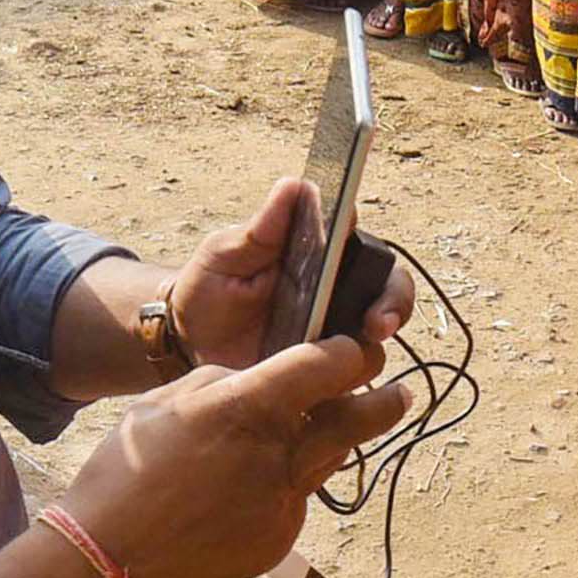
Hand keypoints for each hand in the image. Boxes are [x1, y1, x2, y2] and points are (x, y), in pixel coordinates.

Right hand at [56, 336, 415, 577]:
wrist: (108, 559)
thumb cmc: (126, 471)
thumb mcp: (166, 401)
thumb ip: (225, 385)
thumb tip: (260, 382)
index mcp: (248, 406)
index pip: (329, 365)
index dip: (350, 352)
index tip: (353, 349)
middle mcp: (278, 453)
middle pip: (359, 418)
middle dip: (387, 401)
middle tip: (400, 391)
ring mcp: (283, 502)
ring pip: (331, 461)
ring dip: (333, 443)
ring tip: (325, 431)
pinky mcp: (278, 541)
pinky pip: (297, 502)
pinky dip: (287, 488)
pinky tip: (251, 490)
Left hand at [168, 173, 414, 370]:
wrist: (184, 342)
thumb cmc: (208, 286)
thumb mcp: (225, 253)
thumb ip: (261, 227)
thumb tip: (295, 185)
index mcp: (321, 258)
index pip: (366, 249)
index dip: (374, 256)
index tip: (369, 273)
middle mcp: (336, 296)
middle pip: (388, 293)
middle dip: (393, 306)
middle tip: (377, 325)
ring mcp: (330, 338)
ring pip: (373, 343)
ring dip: (368, 350)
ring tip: (351, 360)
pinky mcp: (317, 376)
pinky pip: (344, 381)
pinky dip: (343, 385)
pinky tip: (327, 392)